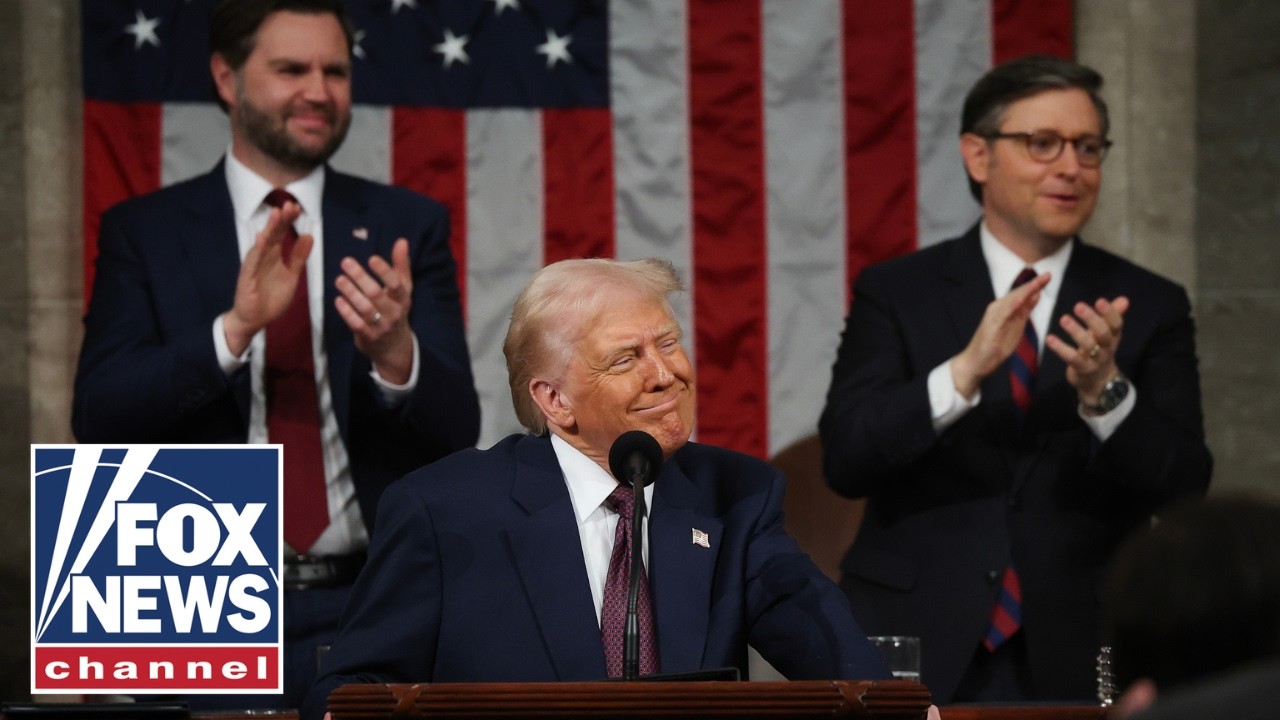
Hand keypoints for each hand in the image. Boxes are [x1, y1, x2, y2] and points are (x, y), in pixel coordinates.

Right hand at [222, 201, 312, 356]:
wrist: (255, 319)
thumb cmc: (271, 297)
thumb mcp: (291, 275)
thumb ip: (299, 257)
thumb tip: (309, 236)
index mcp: (274, 255)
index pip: (282, 234)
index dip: (289, 221)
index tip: (297, 207)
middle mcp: (263, 256)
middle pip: (272, 234)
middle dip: (281, 219)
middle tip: (290, 204)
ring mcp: (254, 265)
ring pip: (262, 243)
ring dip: (269, 228)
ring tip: (277, 214)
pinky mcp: (247, 277)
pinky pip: (252, 262)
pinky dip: (257, 250)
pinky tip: (262, 238)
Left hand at [335, 237, 414, 383]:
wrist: (394, 347)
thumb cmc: (395, 310)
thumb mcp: (403, 290)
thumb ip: (401, 265)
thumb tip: (402, 241)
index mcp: (403, 299)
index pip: (396, 284)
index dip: (384, 271)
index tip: (371, 258)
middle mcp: (393, 313)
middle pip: (376, 293)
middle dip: (360, 277)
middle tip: (345, 262)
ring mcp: (380, 326)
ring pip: (364, 308)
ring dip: (350, 292)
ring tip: (339, 279)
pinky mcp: (368, 337)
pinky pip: (355, 323)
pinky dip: (346, 311)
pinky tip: (338, 299)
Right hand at [950, 272, 1051, 397]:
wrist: (975, 362)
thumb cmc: (994, 347)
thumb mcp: (1015, 327)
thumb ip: (1024, 312)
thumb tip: (1036, 295)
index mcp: (1005, 309)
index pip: (1022, 295)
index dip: (1035, 285)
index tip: (1049, 276)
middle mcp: (998, 309)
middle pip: (1018, 294)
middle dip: (1033, 284)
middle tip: (1049, 274)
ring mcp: (993, 316)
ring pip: (1011, 300)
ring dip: (1025, 291)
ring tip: (1038, 282)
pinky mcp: (991, 326)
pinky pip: (1003, 314)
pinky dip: (1012, 305)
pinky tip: (1021, 299)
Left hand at [1045, 295, 1128, 403]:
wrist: (1098, 382)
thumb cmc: (1100, 350)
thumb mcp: (1107, 334)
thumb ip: (1112, 316)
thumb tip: (1124, 299)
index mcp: (1114, 336)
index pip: (1116, 324)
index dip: (1110, 313)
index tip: (1100, 301)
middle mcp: (1107, 348)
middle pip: (1103, 333)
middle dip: (1092, 319)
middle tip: (1078, 306)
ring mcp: (1095, 360)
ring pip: (1088, 345)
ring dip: (1075, 331)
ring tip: (1063, 319)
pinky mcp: (1082, 369)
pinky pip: (1072, 358)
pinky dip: (1060, 348)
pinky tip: (1049, 339)